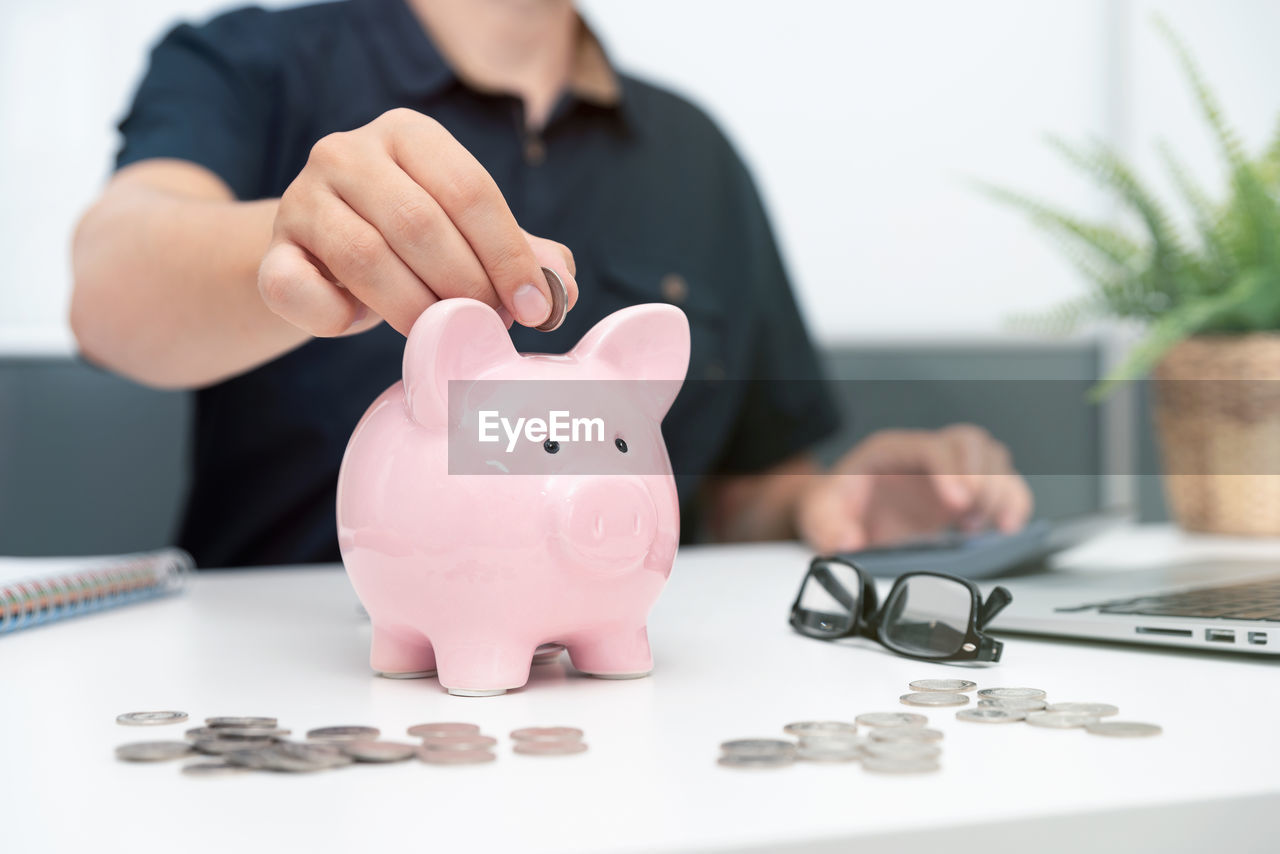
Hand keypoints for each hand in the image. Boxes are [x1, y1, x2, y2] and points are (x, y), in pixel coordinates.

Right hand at [258, 108, 577, 336]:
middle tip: (489, 324)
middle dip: (467, 286)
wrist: (321, 258)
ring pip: (366, 258)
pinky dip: (338, 318)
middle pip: (421, 224)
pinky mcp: (271, 251)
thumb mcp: (467, 235)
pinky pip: (301, 291)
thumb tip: (562, 286)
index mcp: (408, 133)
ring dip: (416, 308)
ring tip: (442, 331)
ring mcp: (301, 199)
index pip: (471, 190)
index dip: (509, 256)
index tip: (535, 308)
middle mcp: (346, 152)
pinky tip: (362, 324)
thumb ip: (520, 252)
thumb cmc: (409, 243)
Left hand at [795, 424, 1032, 553]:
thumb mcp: (818, 515)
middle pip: (971, 444)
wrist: (840, 514)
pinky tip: (1006, 528)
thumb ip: (828, 527)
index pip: (932, 447)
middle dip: (981, 479)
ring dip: (1000, 492)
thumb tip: (848, 543)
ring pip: (994, 460)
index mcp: (891, 451)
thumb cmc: (834, 506)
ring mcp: (949, 473)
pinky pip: (1004, 486)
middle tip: (971, 519)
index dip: (952, 470)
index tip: (957, 503)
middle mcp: (926, 456)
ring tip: (986, 527)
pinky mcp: (965, 496)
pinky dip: (1013, 504)